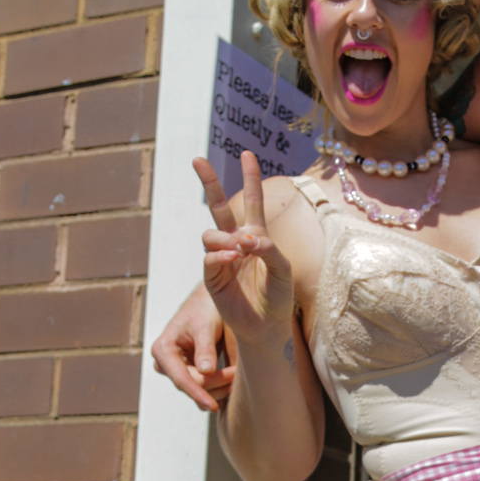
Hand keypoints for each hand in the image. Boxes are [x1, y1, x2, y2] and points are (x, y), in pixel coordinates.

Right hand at [152, 282, 229, 413]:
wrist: (209, 302)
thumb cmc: (205, 309)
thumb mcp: (205, 325)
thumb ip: (205, 347)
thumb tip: (206, 371)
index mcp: (163, 350)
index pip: (180, 379)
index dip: (197, 394)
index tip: (213, 406)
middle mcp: (166, 363)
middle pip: (193, 386)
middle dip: (217, 384)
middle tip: (238, 374)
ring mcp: (177, 370)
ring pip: (200, 391)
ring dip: (221, 388)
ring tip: (238, 374)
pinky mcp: (190, 374)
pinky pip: (205, 390)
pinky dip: (220, 387)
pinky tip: (234, 381)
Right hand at [195, 151, 294, 350]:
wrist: (268, 326)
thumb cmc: (280, 297)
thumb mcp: (283, 269)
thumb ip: (269, 249)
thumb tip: (246, 238)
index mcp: (256, 235)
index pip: (252, 201)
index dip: (249, 178)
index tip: (247, 154)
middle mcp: (236, 242)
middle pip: (218, 206)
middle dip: (209, 182)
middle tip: (196, 159)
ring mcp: (222, 259)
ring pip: (212, 234)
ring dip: (225, 238)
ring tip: (240, 250)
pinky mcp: (213, 278)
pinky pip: (210, 258)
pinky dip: (221, 256)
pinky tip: (232, 258)